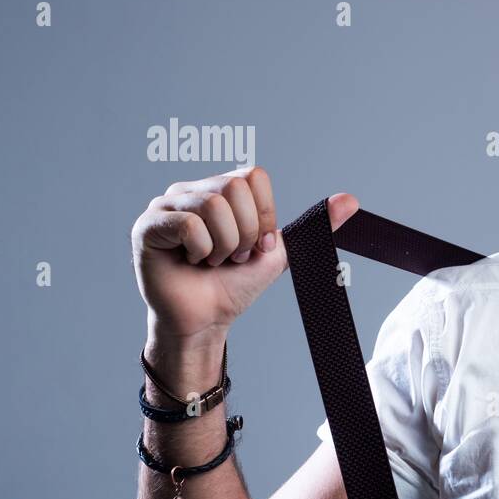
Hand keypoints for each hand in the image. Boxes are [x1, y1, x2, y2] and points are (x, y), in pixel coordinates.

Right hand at [131, 166, 358, 343]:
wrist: (207, 321)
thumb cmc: (235, 286)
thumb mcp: (280, 252)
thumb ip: (315, 225)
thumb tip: (350, 200)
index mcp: (220, 188)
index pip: (254, 176)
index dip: (262, 216)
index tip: (255, 245)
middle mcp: (190, 189)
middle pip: (234, 187)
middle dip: (245, 232)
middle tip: (232, 256)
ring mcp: (165, 205)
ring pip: (213, 205)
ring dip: (224, 245)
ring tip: (211, 260)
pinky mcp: (147, 226)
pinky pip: (188, 223)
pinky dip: (202, 250)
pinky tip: (191, 262)